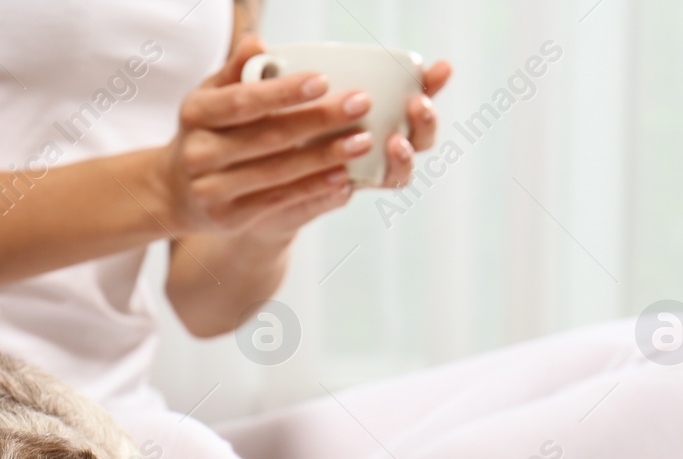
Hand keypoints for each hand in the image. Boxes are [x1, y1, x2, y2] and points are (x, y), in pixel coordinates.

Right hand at [160, 36, 371, 236]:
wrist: (176, 192)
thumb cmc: (206, 133)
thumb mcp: (211, 97)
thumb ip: (236, 72)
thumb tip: (259, 43)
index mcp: (196, 113)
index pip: (245, 101)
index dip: (284, 93)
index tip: (324, 81)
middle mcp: (199, 153)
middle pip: (269, 137)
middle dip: (319, 120)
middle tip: (359, 106)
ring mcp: (212, 190)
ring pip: (278, 172)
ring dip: (325, 158)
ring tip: (361, 142)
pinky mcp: (229, 218)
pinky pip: (279, 201)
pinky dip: (313, 189)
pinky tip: (342, 177)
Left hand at [248, 58, 453, 234]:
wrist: (239, 184)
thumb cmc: (254, 130)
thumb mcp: (251, 100)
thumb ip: (256, 72)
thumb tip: (256, 41)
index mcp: (365, 107)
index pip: (409, 91)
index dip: (431, 83)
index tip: (443, 68)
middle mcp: (374, 138)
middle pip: (417, 132)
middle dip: (426, 119)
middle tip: (417, 105)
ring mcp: (362, 168)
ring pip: (400, 167)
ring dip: (405, 155)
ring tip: (395, 143)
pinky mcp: (343, 193)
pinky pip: (368, 191)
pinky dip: (370, 182)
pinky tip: (357, 177)